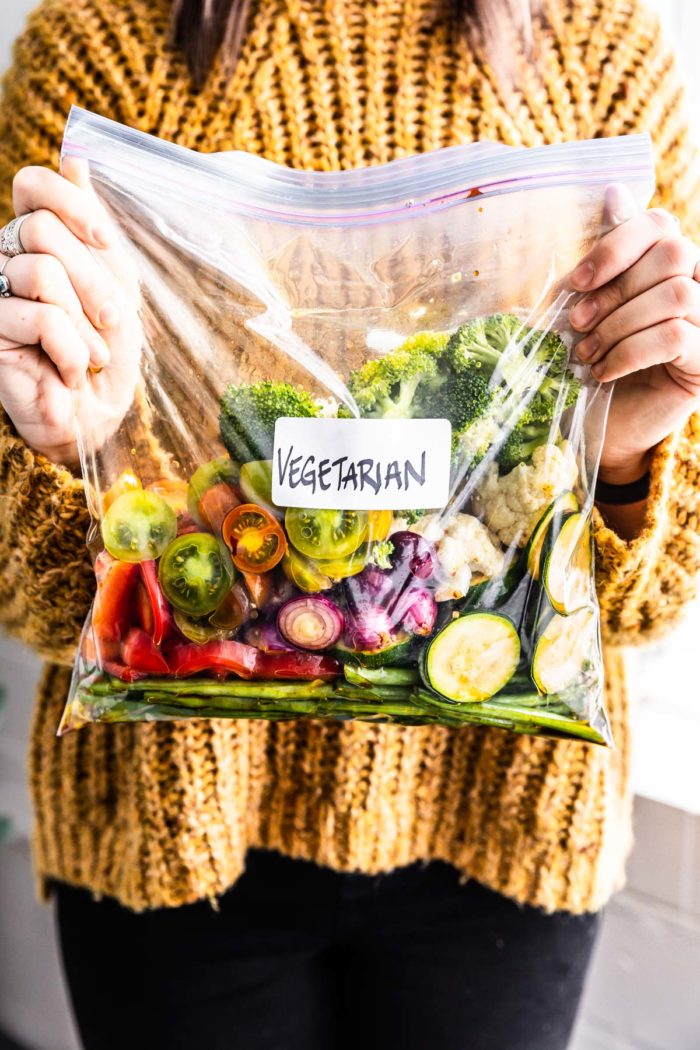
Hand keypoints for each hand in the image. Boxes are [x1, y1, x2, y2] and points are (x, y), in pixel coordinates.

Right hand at [0, 158, 140, 464]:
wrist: (98, 415)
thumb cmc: (107, 351)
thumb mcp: (115, 284)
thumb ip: (94, 227)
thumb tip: (77, 155)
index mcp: (38, 242)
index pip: (31, 185)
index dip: (69, 202)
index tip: (105, 239)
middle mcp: (6, 259)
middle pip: (42, 230)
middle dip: (92, 280)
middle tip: (110, 321)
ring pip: (41, 272)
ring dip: (84, 321)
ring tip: (91, 353)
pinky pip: (39, 316)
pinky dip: (71, 348)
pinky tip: (69, 371)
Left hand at [569, 188, 699, 483]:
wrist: (604, 427)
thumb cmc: (597, 360)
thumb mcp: (596, 306)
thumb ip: (608, 256)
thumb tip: (615, 191)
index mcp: (672, 264)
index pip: (661, 223)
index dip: (616, 245)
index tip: (575, 282)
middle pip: (673, 255)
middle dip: (614, 289)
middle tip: (576, 323)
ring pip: (675, 296)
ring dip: (618, 324)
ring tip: (583, 354)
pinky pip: (674, 337)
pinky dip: (628, 352)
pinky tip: (602, 372)